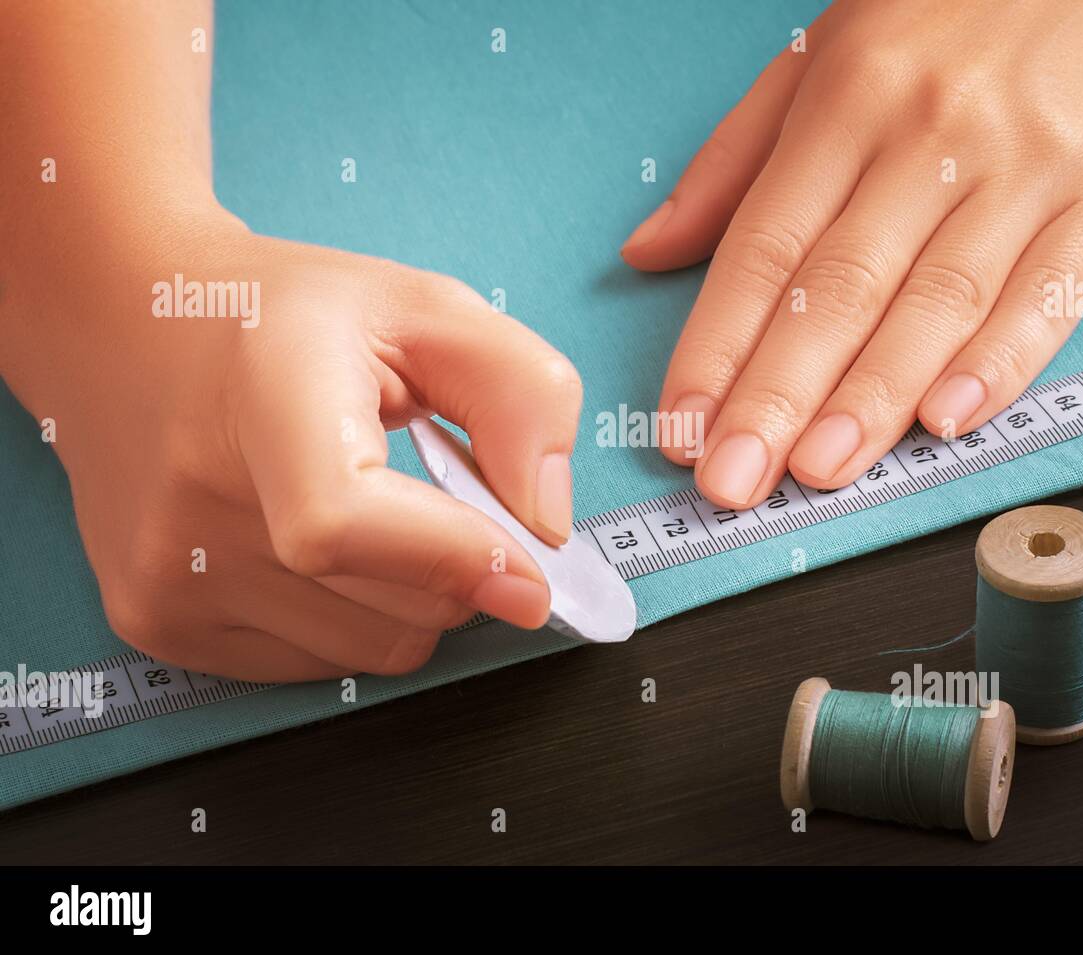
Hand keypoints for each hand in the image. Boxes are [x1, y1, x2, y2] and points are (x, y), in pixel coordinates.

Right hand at [2, 213, 582, 681]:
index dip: (453, 560)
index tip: (532, 572)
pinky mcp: (155, 623)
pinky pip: (318, 666)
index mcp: (261, 398)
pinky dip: (352, 617)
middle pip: (388, 609)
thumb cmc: (286, 317)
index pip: (343, 526)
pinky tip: (322, 545)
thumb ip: (521, 396)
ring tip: (370, 507)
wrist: (123, 322)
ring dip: (409, 599)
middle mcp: (192, 498)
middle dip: (459, 570)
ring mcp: (163, 575)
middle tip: (446, 498)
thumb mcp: (428, 309)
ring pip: (368, 650)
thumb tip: (546, 527)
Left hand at [622, 0, 1082, 507]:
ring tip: (817, 471)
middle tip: (732, 481)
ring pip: (936, 303)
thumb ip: (732, 165)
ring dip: (871, 400)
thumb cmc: (945, 15)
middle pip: (840, 289)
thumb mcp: (817, 59)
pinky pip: (1049, 295)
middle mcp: (931, 139)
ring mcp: (1024, 170)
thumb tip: (648, 252)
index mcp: (847, 105)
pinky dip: (1000, 363)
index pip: (764, 250)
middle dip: (777, 397)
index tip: (681, 427)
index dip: (716, 348)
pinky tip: (947, 420)